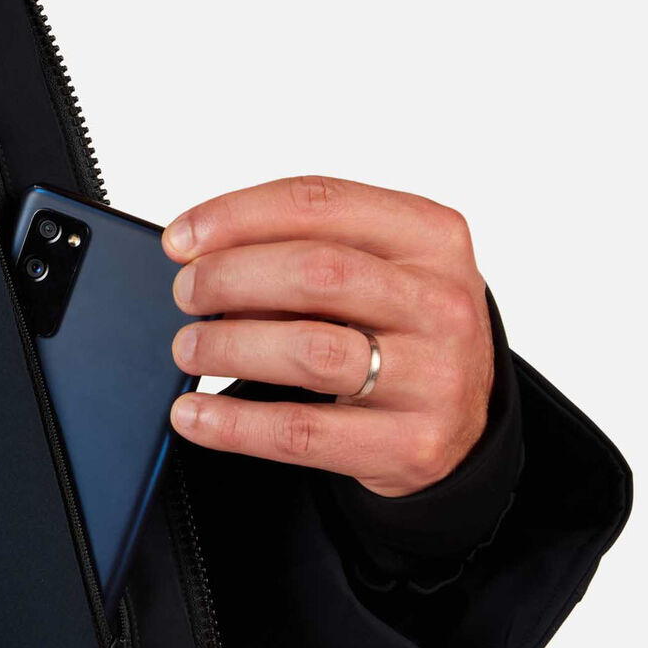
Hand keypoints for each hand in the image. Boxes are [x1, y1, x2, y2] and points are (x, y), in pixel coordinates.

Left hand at [162, 176, 493, 496]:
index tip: (180, 238)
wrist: (467, 423)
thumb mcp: (374, 273)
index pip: (320, 204)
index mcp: (430, 235)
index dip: (237, 216)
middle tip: (185, 293)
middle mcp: (441, 302)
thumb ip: (304, 256)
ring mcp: (434, 377)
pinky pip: (303, 433)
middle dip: (229, 278)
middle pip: (315, 272)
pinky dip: (234, 423)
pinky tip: (193, 414)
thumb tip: (202, 264)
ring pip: (310, 351)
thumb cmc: (400, 330)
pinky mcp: (411, 444)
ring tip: (188, 349)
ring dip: (229, 346)